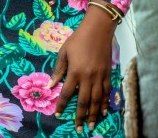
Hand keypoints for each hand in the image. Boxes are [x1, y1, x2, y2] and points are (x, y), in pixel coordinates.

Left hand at [48, 9, 114, 131]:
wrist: (98, 29)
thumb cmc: (78, 39)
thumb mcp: (64, 52)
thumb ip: (58, 70)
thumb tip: (50, 85)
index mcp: (75, 71)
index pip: (67, 93)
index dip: (62, 105)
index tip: (58, 115)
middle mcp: (88, 77)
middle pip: (84, 102)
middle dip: (80, 117)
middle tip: (79, 129)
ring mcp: (99, 77)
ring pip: (96, 100)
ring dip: (93, 114)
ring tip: (91, 126)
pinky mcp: (107, 74)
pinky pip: (106, 92)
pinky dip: (104, 103)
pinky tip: (102, 111)